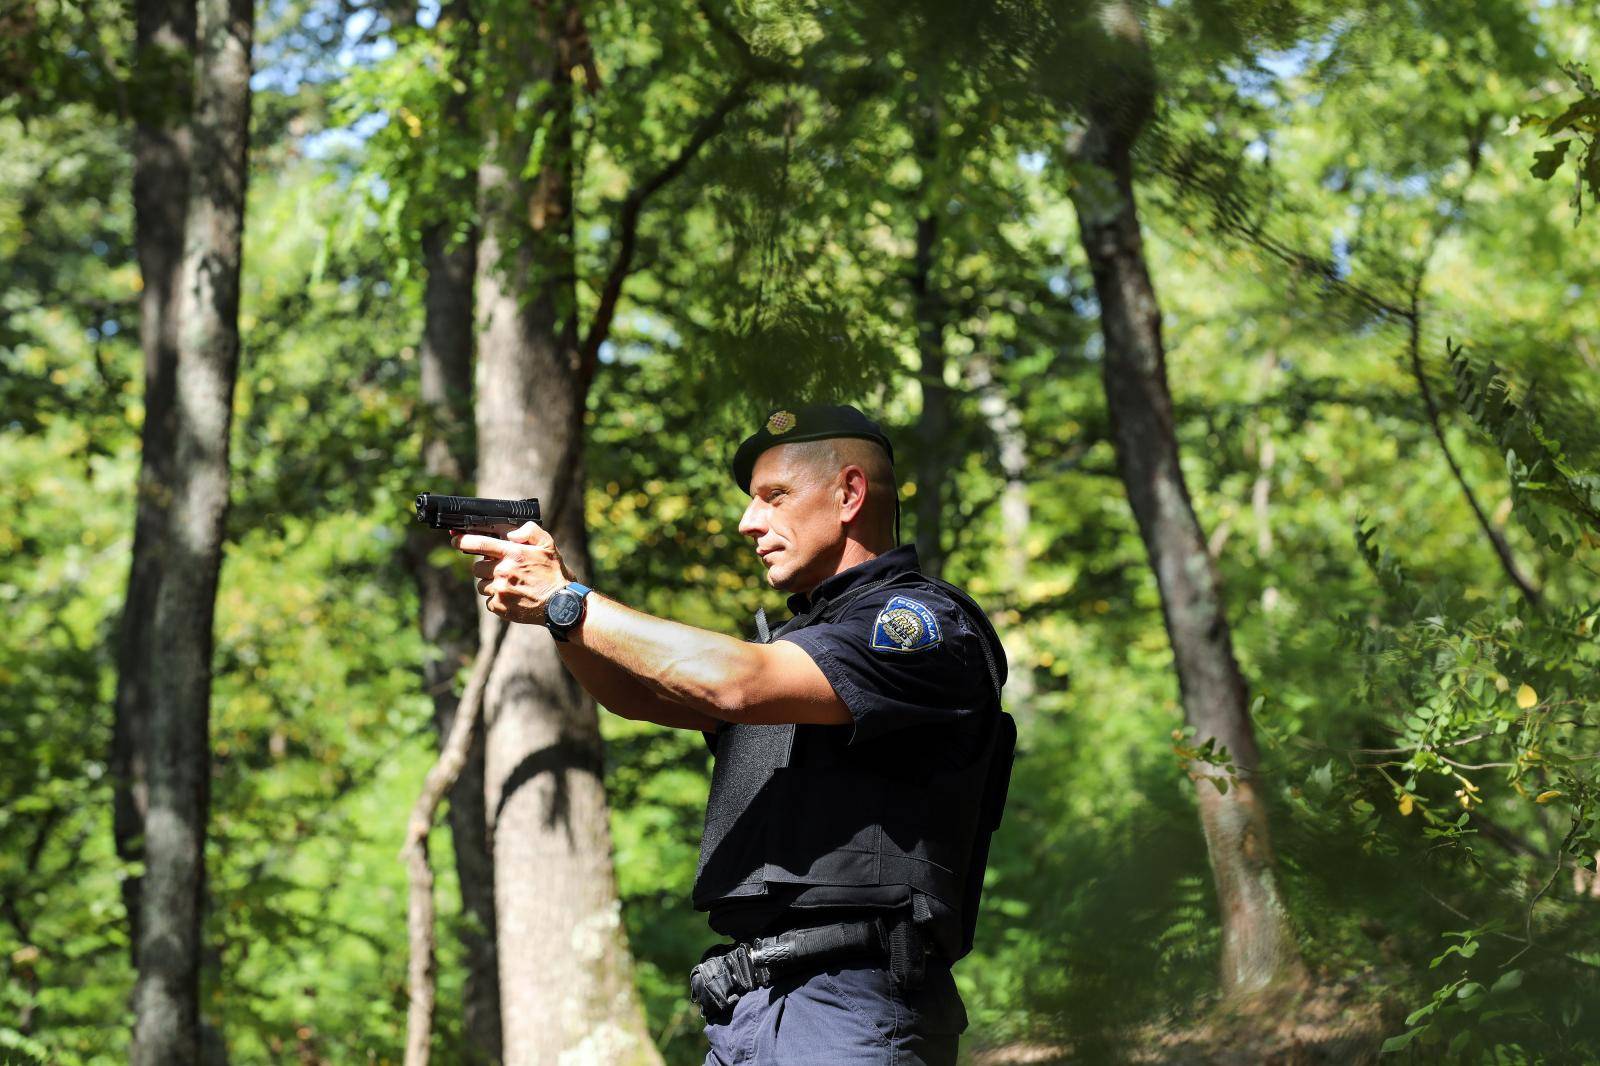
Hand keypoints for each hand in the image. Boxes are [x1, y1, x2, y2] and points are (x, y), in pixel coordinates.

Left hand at [452, 521, 570, 624]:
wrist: (561, 605)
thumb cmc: (554, 573)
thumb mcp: (548, 544)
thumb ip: (529, 531)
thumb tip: (510, 533)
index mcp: (513, 553)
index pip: (479, 543)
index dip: (462, 541)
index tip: (455, 540)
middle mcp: (503, 571)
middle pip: (477, 567)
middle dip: (485, 567)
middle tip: (501, 569)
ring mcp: (500, 591)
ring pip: (481, 585)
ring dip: (491, 584)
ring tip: (511, 585)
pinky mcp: (500, 607)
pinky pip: (489, 601)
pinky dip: (498, 599)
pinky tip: (513, 597)